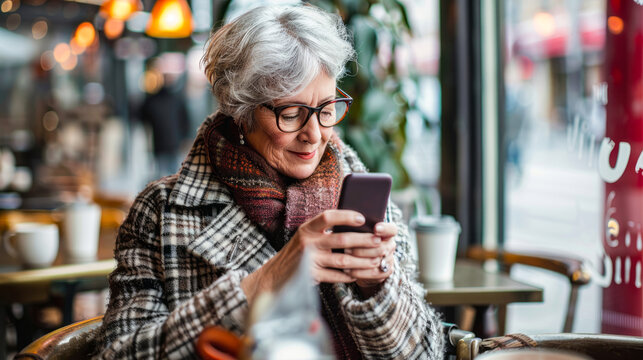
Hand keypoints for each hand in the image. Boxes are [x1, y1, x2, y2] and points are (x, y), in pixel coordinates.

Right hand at [240, 210, 383, 303]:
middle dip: (363, 240)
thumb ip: (323, 230)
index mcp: (307, 228)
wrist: (275, 276)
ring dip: (362, 260)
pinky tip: (358, 274)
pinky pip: (336, 276)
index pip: (327, 217)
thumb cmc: (297, 253)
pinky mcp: (311, 276)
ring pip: (343, 260)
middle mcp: (307, 242)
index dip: (346, 216)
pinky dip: (348, 276)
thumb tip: (353, 223)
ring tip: (375, 260)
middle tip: (378, 240)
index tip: (362, 218)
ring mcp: (309, 260)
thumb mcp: (305, 236)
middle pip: (341, 239)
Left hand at [345, 222, 396, 296]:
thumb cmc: (356, 242)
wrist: (361, 263)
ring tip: (343, 258)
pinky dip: (359, 272)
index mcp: (386, 233)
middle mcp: (390, 245)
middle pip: (381, 247)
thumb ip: (355, 228)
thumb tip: (343, 221)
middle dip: (361, 248)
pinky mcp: (385, 272)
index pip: (391, 229)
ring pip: (376, 261)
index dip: (385, 229)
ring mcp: (389, 259)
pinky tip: (348, 270)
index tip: (376, 228)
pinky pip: (374, 273)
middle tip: (345, 248)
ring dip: (358, 261)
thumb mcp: (357, 233)